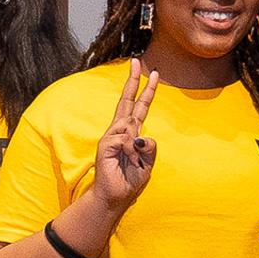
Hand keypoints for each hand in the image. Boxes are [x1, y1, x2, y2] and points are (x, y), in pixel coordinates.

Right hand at [89, 62, 160, 213]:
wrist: (115, 196)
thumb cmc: (130, 178)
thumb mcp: (148, 162)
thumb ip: (150, 147)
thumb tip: (140, 136)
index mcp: (132, 133)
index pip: (139, 106)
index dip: (146, 90)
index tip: (153, 74)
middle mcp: (120, 131)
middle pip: (127, 101)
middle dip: (133, 81)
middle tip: (137, 61)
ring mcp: (111, 136)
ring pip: (130, 125)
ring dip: (136, 145)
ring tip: (133, 161)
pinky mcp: (105, 144)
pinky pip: (124, 139)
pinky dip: (129, 149)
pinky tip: (127, 158)